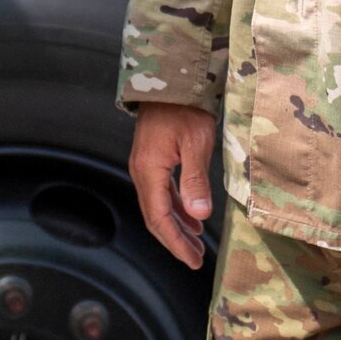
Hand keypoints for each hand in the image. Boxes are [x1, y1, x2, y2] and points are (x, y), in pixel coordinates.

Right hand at [128, 101, 216, 268]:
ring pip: (158, 206)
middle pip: (155, 217)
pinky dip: (175, 208)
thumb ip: (195, 180)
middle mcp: (142, 171)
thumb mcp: (196, 143)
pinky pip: (161, 192)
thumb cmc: (185, 107)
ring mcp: (145, 165)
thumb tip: (198, 216)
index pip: (160, 219)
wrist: (169, 79)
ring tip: (196, 243)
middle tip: (195, 259)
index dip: (176, 243)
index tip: (192, 261)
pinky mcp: (153, 158)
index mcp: (149, 171)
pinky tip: (190, 216)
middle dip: (175, 240)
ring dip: (176, 226)